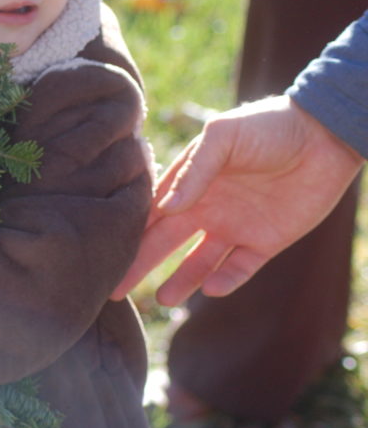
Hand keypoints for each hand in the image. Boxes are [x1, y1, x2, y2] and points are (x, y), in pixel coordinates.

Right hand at [111, 96, 361, 305]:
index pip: (151, 212)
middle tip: (114, 290)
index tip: (102, 249)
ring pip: (199, 262)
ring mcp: (234, 226)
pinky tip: (212, 290)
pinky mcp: (265, 242)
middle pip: (165, 242)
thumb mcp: (223, 136)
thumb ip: (193, 171)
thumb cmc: (267, 127)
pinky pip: (240, 269)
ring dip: (182, 281)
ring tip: (164, 300)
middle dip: (139, 264)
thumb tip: (164, 209)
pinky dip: (226, 281)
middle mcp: (206, 208)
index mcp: (190, 183)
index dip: (127, 231)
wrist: (324, 136)